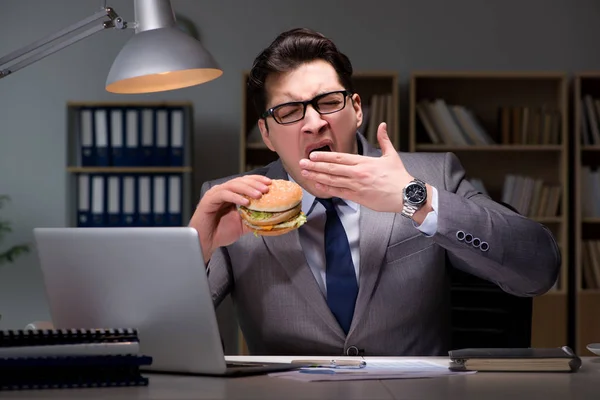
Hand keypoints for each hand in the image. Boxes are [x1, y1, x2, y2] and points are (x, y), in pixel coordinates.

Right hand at [189, 175, 271, 261]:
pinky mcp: (209, 200)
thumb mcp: (243, 224)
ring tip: (259, 195)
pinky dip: (236, 197)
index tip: (270, 183)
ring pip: (233, 185)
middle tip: (267, 188)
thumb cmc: (221, 232)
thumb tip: (272, 217)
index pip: (246, 182)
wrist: (205, 242)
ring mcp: (215, 194)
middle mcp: (223, 191)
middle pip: (241, 181)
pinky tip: (246, 202)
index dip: (258, 180)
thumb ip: (254, 218)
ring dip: (248, 189)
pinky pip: (224, 194)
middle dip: (255, 183)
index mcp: (231, 194)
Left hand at [298, 122, 413, 212]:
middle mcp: (358, 173)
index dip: (324, 156)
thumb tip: (383, 125)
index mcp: (364, 162)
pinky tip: (317, 186)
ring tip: (305, 174)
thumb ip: (384, 140)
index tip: (312, 155)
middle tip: (301, 163)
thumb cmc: (399, 176)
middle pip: (331, 168)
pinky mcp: (358, 197)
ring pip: (332, 180)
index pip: (339, 158)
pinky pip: (339, 193)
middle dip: (314, 166)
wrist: (406, 195)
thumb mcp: (391, 155)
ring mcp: (356, 186)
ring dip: (317, 177)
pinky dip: (327, 189)